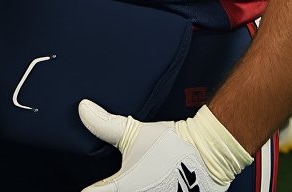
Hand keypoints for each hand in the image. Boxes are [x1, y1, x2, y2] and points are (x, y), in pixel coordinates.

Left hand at [77, 100, 229, 191]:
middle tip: (112, 182)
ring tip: (142, 181)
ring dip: (133, 190)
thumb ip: (106, 125)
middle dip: (111, 190)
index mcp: (125, 187)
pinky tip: (154, 186)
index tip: (89, 187)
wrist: (209, 153)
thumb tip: (83, 108)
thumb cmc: (171, 144)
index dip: (91, 189)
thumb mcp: (135, 133)